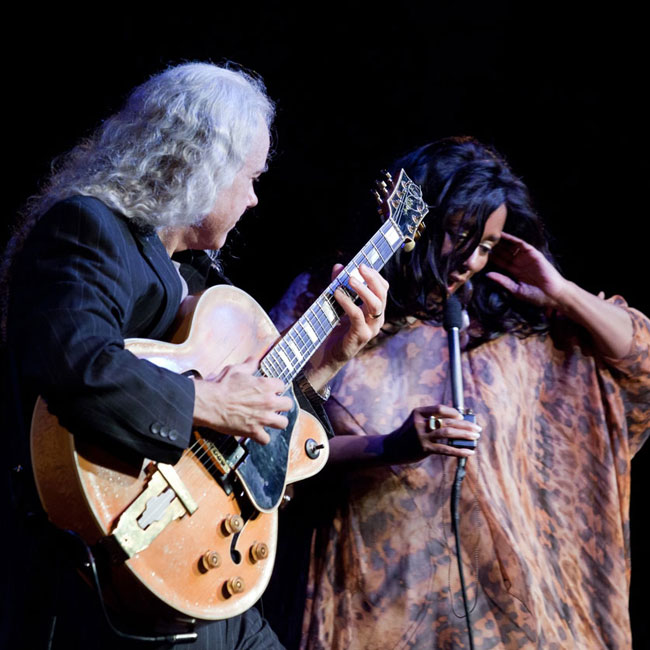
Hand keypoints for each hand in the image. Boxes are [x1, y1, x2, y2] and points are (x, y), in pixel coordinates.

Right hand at [192, 357, 293, 444]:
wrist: (210, 403)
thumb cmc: (221, 386)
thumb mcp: (236, 370)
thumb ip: (249, 365)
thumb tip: (254, 359)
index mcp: (266, 385)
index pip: (282, 385)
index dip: (276, 387)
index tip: (271, 390)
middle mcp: (268, 402)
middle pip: (288, 404)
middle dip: (282, 404)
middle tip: (274, 405)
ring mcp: (263, 418)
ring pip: (283, 423)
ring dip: (277, 421)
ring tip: (271, 419)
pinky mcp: (253, 431)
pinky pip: (266, 439)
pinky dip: (262, 437)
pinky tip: (258, 433)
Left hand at [306, 264, 388, 389]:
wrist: (325, 355)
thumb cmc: (332, 328)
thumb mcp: (336, 303)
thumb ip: (337, 284)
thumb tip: (339, 266)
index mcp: (374, 310)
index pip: (383, 289)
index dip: (375, 275)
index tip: (363, 264)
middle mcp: (376, 319)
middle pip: (382, 294)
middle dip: (372, 279)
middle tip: (360, 267)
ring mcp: (370, 329)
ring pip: (376, 305)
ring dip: (363, 290)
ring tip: (350, 279)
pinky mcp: (360, 336)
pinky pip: (357, 316)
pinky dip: (348, 302)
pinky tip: (337, 294)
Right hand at [384, 405, 480, 461]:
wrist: (392, 448)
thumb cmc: (408, 434)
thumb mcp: (416, 422)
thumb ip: (432, 419)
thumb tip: (458, 422)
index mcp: (418, 412)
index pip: (439, 408)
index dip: (453, 412)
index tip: (462, 417)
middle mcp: (419, 423)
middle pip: (447, 421)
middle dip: (465, 425)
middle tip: (477, 429)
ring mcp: (421, 436)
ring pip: (448, 433)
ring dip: (464, 435)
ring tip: (475, 437)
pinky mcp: (424, 449)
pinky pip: (445, 449)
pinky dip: (459, 451)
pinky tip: (468, 452)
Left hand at [487, 232, 569, 308]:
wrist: (553, 295)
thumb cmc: (536, 296)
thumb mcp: (515, 290)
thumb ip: (502, 281)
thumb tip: (487, 274)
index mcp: (514, 272)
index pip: (500, 262)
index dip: (490, 258)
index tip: (479, 253)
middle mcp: (519, 263)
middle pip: (503, 253)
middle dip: (493, 248)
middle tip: (480, 241)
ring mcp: (526, 258)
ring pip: (510, 247)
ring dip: (500, 241)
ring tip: (488, 236)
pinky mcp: (533, 253)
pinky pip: (521, 244)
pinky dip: (512, 239)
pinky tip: (502, 235)